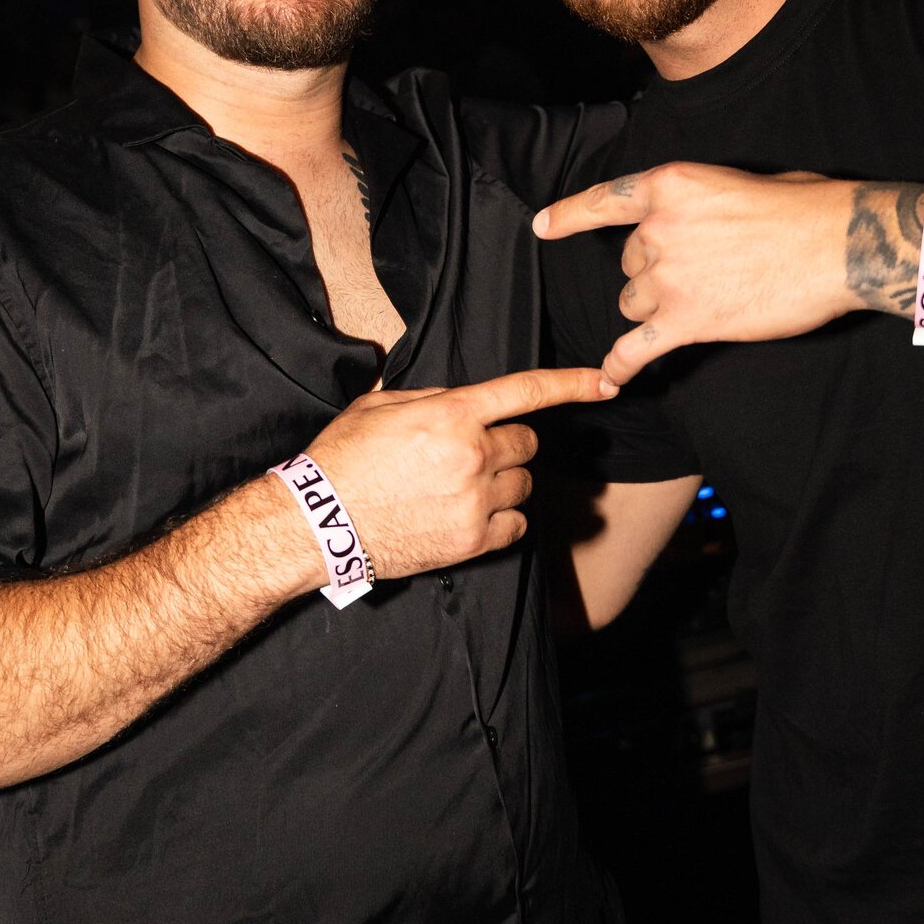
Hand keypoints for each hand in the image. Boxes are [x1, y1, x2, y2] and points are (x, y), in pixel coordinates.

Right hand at [304, 365, 616, 578]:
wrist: (319, 522)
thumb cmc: (342, 459)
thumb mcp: (379, 407)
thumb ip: (430, 399)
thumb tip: (459, 400)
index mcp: (452, 415)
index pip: (526, 391)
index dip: (571, 383)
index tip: (604, 383)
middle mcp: (472, 455)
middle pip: (527, 444)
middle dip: (509, 444)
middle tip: (474, 455)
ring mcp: (476, 501)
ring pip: (523, 484)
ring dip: (504, 483)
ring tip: (461, 489)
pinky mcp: (472, 540)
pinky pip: (517, 526)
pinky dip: (503, 520)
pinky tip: (469, 515)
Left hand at [534, 166, 856, 385]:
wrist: (836, 246)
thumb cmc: (801, 208)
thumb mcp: (736, 182)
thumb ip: (699, 203)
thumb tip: (699, 228)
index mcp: (669, 185)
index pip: (605, 201)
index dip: (569, 215)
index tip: (543, 226)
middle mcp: (658, 230)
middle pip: (629, 264)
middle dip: (655, 272)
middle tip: (706, 272)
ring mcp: (669, 278)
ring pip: (634, 303)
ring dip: (656, 308)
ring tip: (705, 302)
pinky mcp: (686, 321)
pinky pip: (637, 348)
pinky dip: (621, 365)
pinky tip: (611, 380)